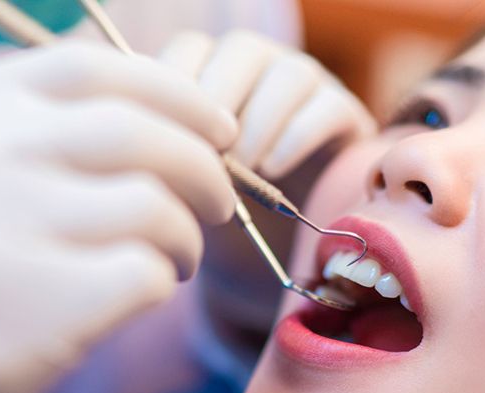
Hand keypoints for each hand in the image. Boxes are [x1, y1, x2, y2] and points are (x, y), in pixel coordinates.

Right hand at [0, 41, 238, 392]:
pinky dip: (163, 282)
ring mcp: (11, 223)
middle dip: (206, 172)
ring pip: (154, 207)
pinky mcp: (39, 300)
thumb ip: (59, 143)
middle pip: (140, 135)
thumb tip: (185, 131)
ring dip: (187, 238)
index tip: (220, 129)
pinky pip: (144, 272)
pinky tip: (147, 294)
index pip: (94, 72)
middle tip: (221, 206)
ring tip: (178, 261)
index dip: (177, 95)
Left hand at [159, 30, 374, 334]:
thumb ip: (166, 155)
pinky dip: (297, 135)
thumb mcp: (185, 185)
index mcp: (217, 75)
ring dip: (260, 121)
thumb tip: (140, 135)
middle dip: (219, 102)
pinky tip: (273, 171)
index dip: (176, 90)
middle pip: (240, 51)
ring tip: (245, 170)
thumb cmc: (224, 214)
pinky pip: (326, 105)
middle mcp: (263, 72)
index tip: (166, 139)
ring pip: (287, 73)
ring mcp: (308, 88)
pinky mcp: (344, 114)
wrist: (279, 249)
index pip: (190, 53)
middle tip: (206, 156)